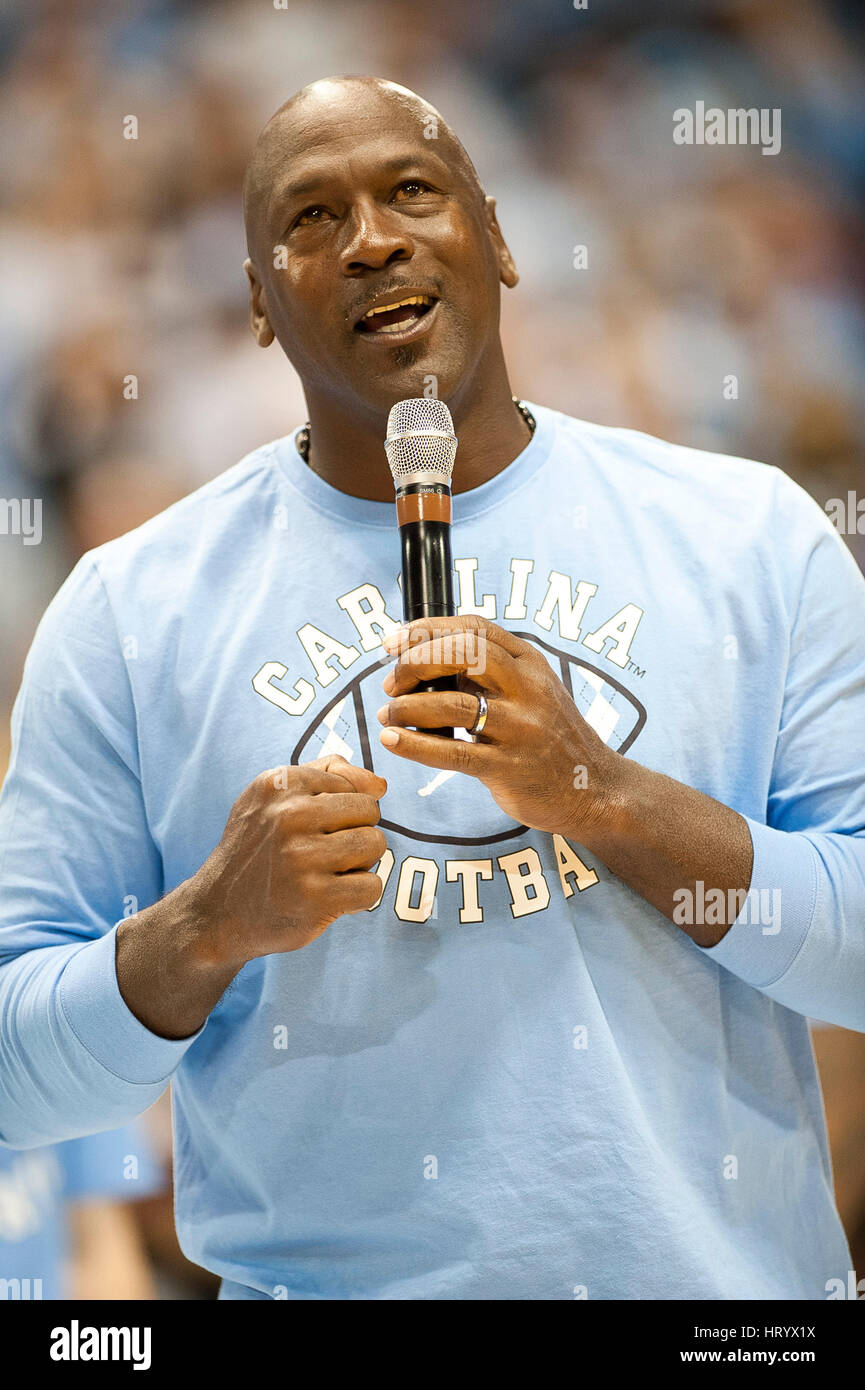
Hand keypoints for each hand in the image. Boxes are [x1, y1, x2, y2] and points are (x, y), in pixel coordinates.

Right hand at [189, 755, 387, 968]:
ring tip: (329, 872)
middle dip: (356, 831)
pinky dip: (359, 896)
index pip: (351, 784)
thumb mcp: (275, 796)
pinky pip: (372, 886)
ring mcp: (302, 857)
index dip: (341, 810)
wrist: (219, 912)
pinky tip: (331, 897)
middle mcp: (289, 815)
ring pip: (375, 845)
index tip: (311, 828)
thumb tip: (380, 785)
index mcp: (280, 783)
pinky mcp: (315, 898)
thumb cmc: (257, 849)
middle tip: (324, 852)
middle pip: (369, 811)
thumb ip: (329, 773)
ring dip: (360, 863)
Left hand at [377, 616, 621, 842]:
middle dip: (416, 662)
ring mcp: (521, 728)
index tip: (393, 641)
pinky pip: (454, 753)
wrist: (594, 788)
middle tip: (391, 682)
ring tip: (389, 714)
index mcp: (530, 662)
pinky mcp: (509, 767)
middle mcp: (528, 689)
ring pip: (453, 705)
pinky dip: (416, 745)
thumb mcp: (530, 690)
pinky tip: (393, 739)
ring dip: (408, 708)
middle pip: (464, 654)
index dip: (427, 629)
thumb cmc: (549, 736)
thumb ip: (486, 673)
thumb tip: (421, 659)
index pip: (474, 628)